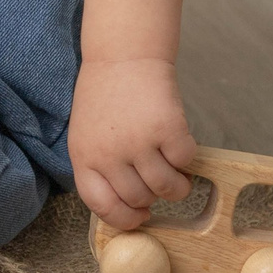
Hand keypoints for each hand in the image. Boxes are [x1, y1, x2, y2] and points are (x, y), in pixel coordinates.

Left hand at [67, 57, 198, 230]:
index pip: (101, 205)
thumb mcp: (87, 133)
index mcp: (84, 157)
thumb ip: (100, 166)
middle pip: (139, 198)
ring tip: (177, 173)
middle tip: (160, 182)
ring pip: (166, 188)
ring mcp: (138, 142)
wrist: (122, 54)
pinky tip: (179, 143)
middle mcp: (109, 153)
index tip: (139, 216)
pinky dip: (188, 157)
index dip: (124, 218)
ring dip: (178, 186)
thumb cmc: (105, 94)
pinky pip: (186, 161)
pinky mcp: (167, 128)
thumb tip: (128, 205)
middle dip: (154, 197)